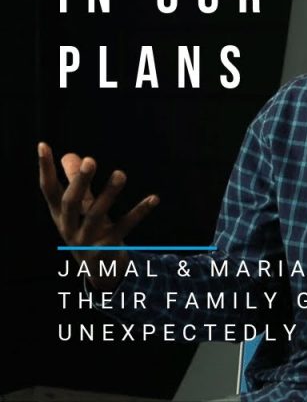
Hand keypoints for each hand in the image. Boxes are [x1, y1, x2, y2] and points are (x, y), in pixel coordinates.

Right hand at [38, 142, 157, 289]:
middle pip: (70, 202)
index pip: (48, 189)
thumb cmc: (88, 230)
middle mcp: (69, 227)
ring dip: (109, 194)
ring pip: (96, 215)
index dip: (45, 168)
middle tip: (90, 160)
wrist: (99, 272)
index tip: (43, 145)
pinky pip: (125, 227)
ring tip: (120, 174)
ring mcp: (87, 240)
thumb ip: (78, 184)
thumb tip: (71, 155)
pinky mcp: (108, 248)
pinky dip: (139, 212)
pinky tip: (153, 198)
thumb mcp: (80, 209)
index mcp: (59, 215)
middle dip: (79, 181)